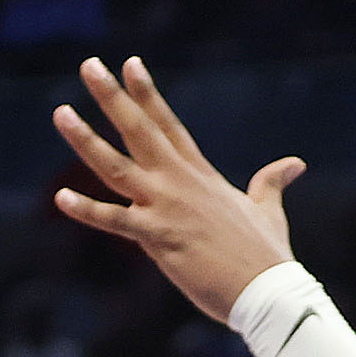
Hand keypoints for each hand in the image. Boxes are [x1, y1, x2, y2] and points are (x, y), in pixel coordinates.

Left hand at [51, 56, 306, 323]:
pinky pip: (115, 221)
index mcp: (201, 176)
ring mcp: (167, 209)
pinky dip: (87, 211)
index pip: (169, 126)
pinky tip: (61, 198)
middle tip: (89, 65)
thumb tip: (295, 164)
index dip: (147, 94)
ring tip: (61, 112)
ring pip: (116, 167)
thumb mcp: (270, 212)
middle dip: (112, 97)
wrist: (270, 293)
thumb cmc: (269, 257)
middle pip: (139, 131)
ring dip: (86, 140)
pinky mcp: (159, 239)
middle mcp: (180, 184)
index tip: (129, 63)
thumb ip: (272, 183)